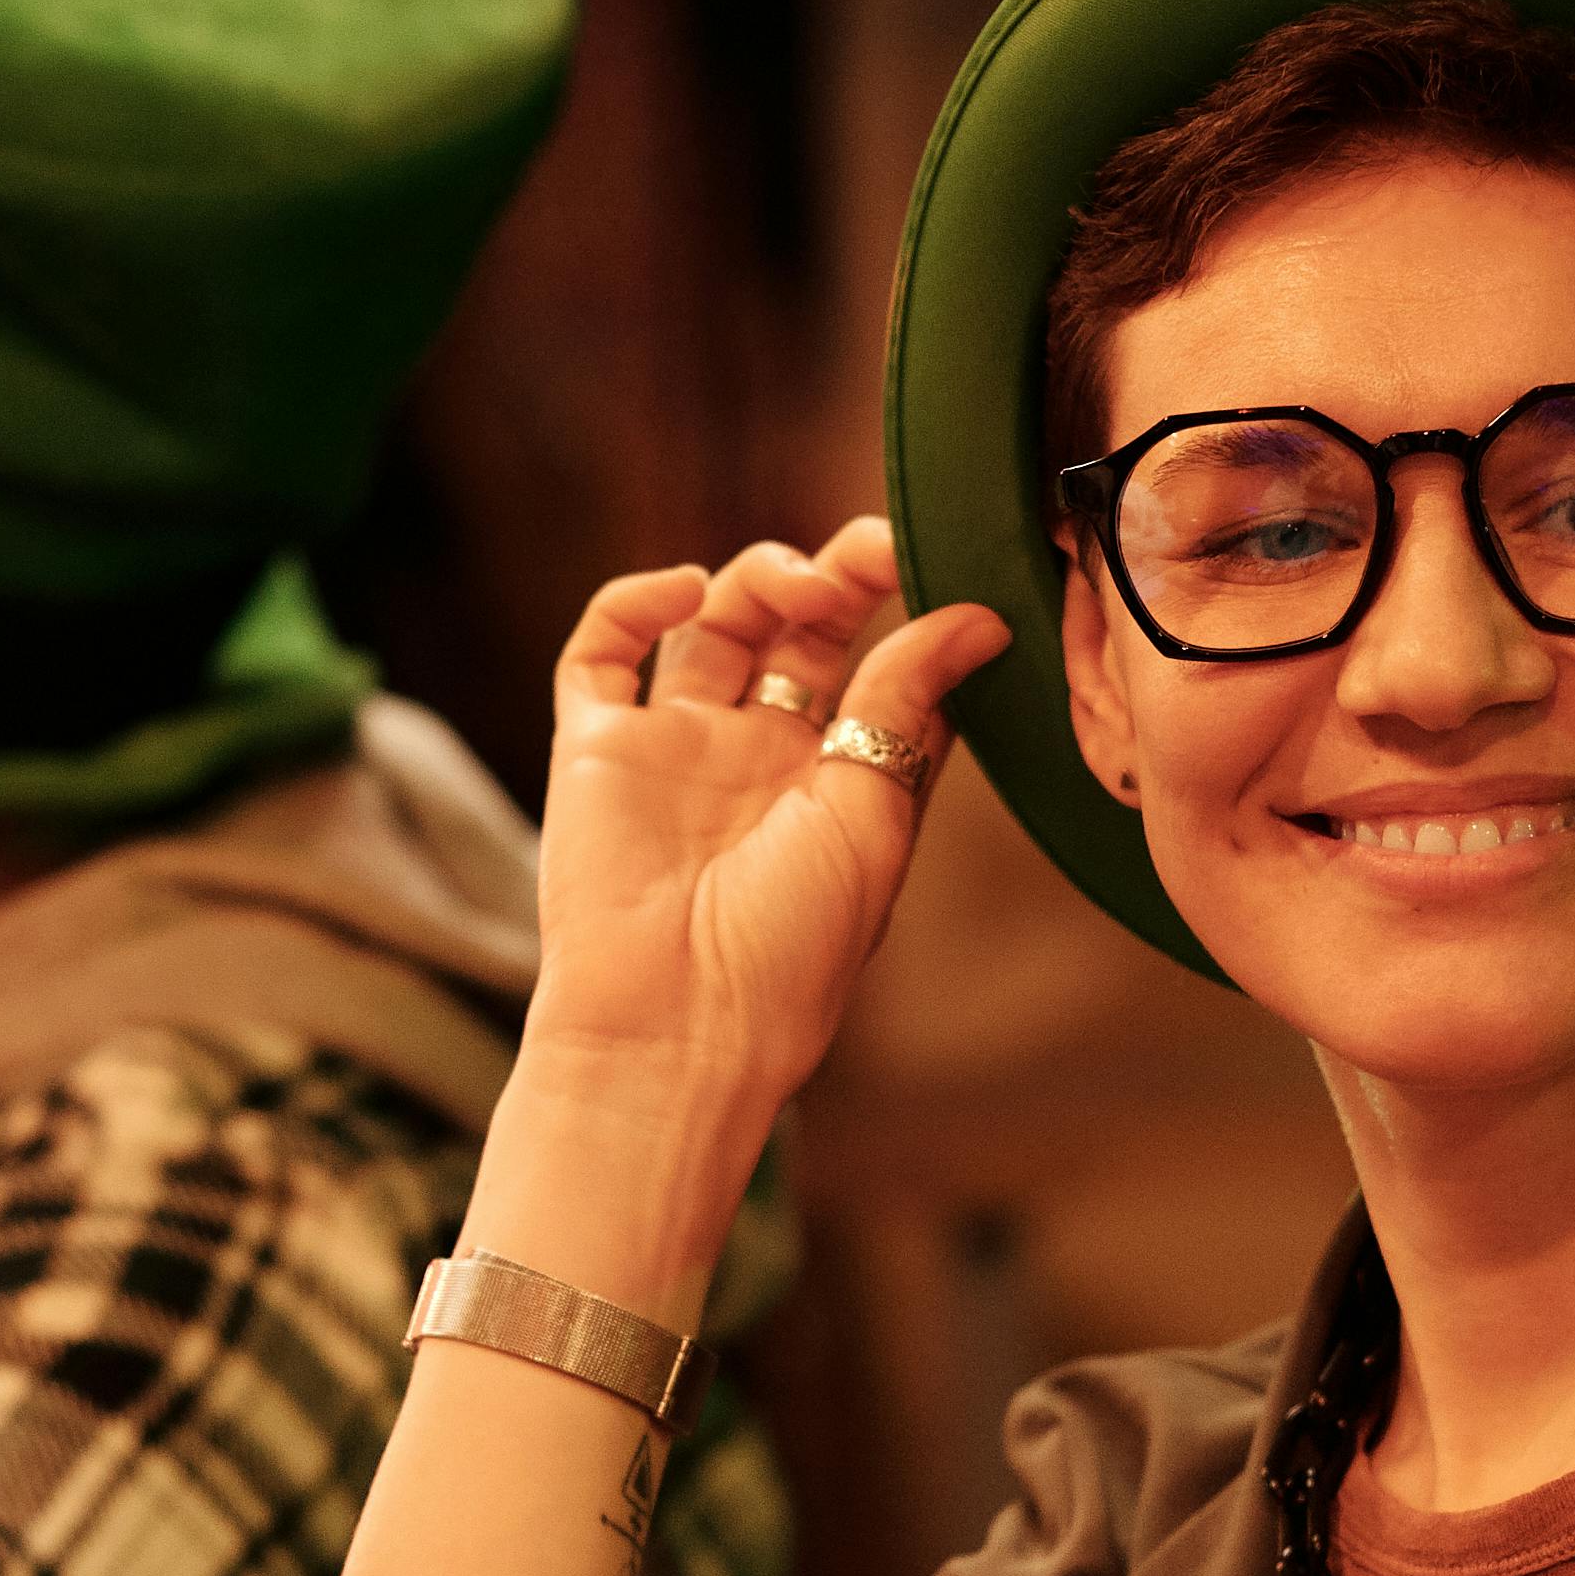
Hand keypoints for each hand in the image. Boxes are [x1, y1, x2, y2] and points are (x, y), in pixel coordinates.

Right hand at [521, 519, 1012, 1140]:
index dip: (900, 607)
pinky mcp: (595, 749)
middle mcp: (753, 757)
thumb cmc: (789, 951)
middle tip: (870, 549)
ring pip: (709, 624)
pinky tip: (684, 590)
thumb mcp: (872, 815)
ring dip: (755, 578)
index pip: (871, 666)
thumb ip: (908, 705)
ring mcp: (673, 747)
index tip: (933, 560)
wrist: (676, 1026)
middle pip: (793, 631)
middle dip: (834, 575)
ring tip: (795, 582)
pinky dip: (635, 601)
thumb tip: (979, 614)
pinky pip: (601, 652)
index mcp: (833, 783)